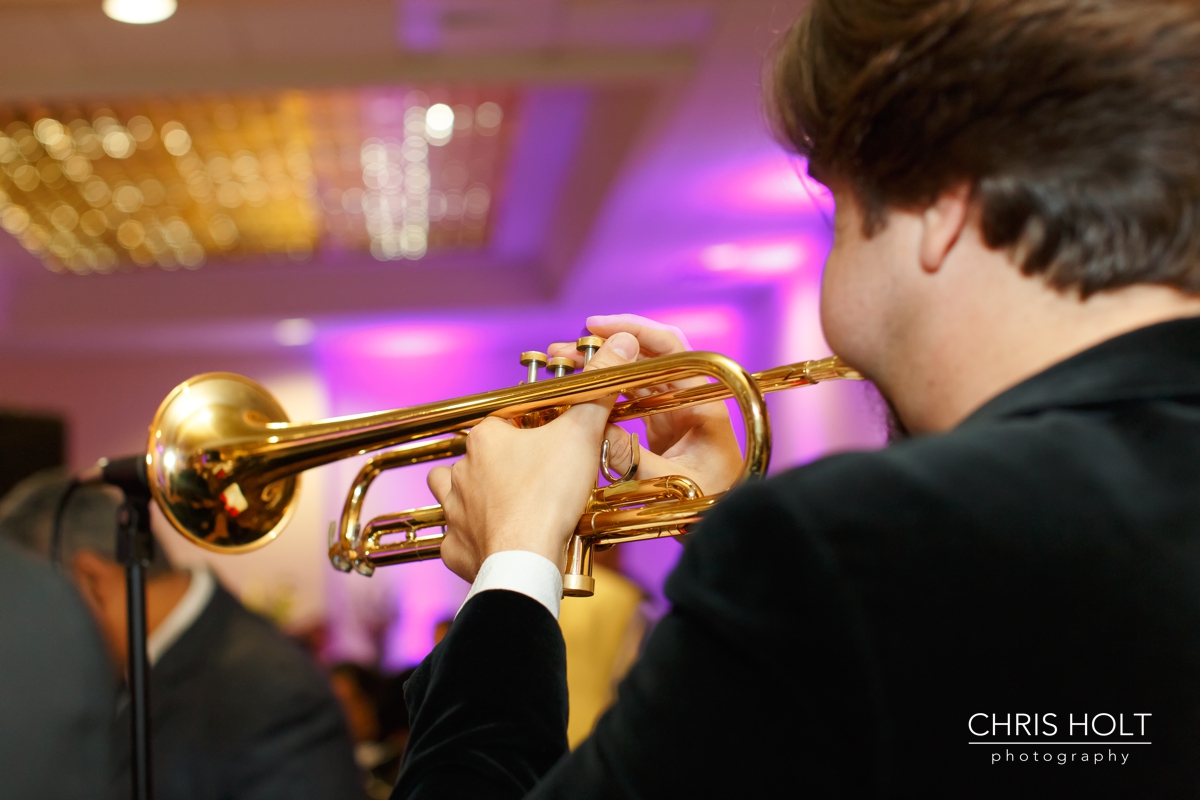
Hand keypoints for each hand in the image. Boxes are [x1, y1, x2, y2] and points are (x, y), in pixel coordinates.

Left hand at [427, 333, 639, 582]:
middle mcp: (461, 471)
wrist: (527, 559)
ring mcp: (454, 512)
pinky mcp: (457, 550)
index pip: (503, 422)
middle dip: (503, 465)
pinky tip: (496, 542)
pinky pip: (459, 539)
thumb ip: (598, 387)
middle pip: (478, 458)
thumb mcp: (582, 432)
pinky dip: (473, 540)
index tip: (550, 441)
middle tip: (537, 477)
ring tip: (505, 504)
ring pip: (453, 494)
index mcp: (485, 439)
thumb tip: (621, 341)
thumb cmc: (549, 494)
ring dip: (473, 496)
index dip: (529, 430)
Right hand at [548, 314, 742, 494]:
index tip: (597, 327)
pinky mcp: (660, 428)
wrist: (728, 523)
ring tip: (566, 364)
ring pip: (634, 377)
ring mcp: (674, 412)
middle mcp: (689, 399)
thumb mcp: (673, 482)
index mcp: (703, 402)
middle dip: (608, 347)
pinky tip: (581, 392)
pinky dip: (606, 392)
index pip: (671, 349)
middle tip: (568, 348)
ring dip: (602, 369)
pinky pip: (630, 400)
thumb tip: (594, 430)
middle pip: (647, 358)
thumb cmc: (715, 502)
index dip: (635, 330)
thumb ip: (633, 459)